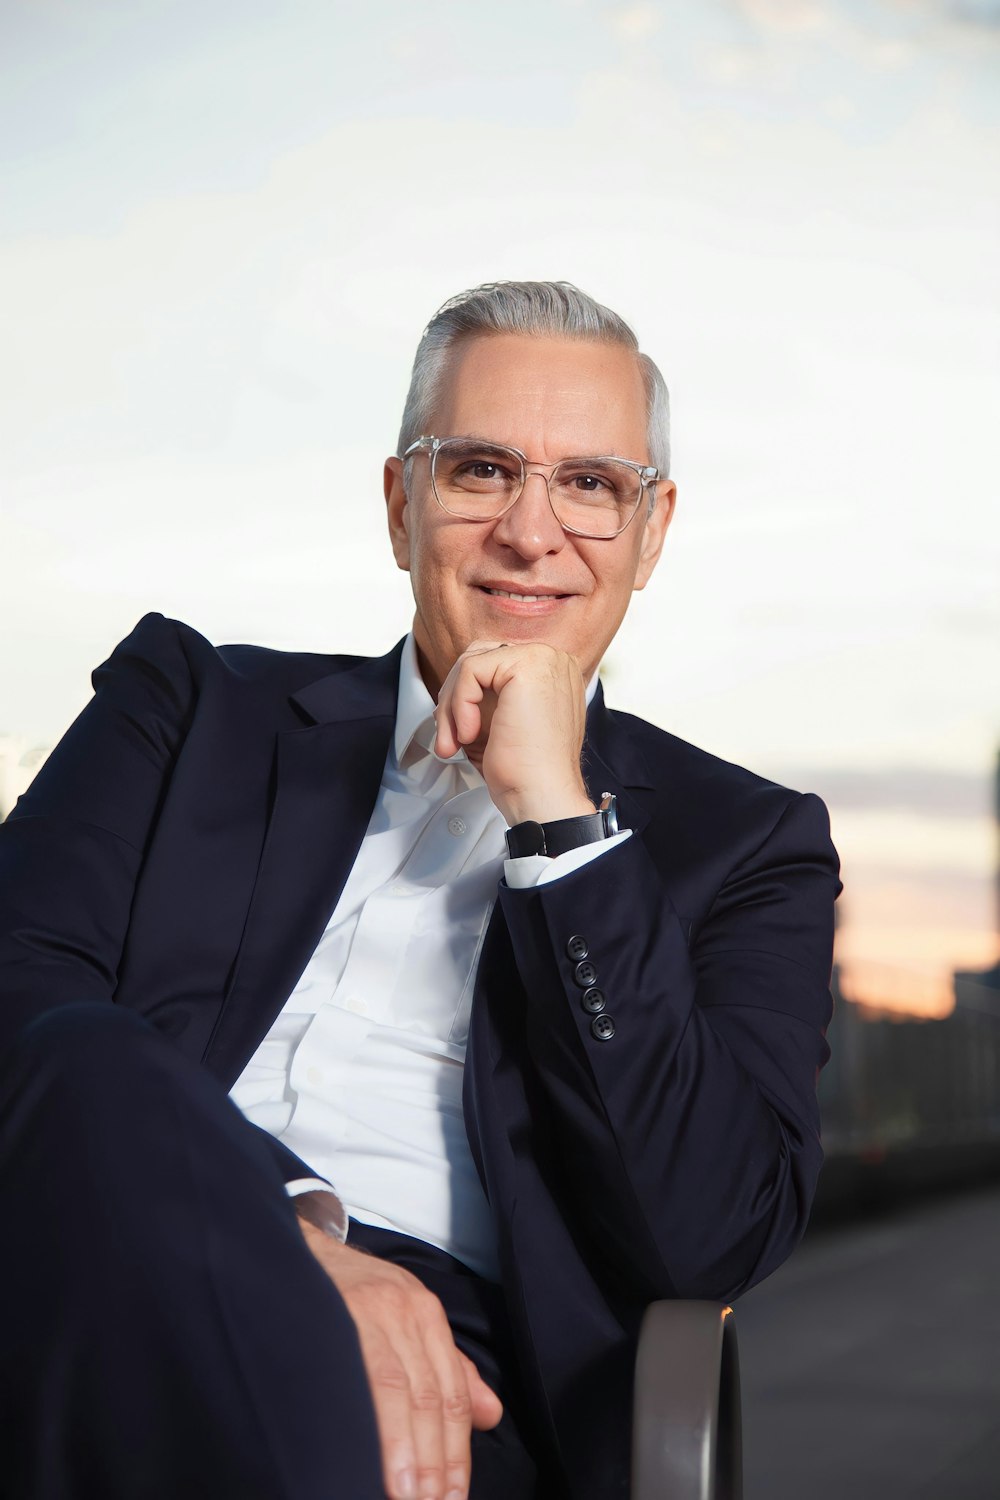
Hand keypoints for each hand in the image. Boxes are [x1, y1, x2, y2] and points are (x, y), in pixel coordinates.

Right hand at [298, 1218, 502, 1499]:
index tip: (453, 1496)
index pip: (450, 1394)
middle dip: (432, 1460)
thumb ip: (452, 1370)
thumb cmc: (355, 1294)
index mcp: (424, 1315)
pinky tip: (363, 1451)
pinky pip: (351, 1373)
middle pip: (427, 1396)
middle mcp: (400, 1311)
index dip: (455, 1452)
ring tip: (405, 1494)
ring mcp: (364, 1312)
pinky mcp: (327, 1315)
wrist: (297, 1249)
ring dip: (402, 1448)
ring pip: (394, 1389)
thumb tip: (492, 1416)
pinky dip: (362, 1417)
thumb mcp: (409, 1318)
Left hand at [433, 641, 595, 826]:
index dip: (464, 696)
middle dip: (453, 699)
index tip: (456, 733)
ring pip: (470, 663)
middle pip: (478, 658)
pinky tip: (470, 734)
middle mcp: (552, 659)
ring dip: (451, 705)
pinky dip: (459, 705)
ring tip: (455, 741)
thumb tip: (451, 686)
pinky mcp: (527, 666)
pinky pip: (470, 671)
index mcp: (550, 672)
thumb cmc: (523, 771)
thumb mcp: (499, 721)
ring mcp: (543, 659)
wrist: (540, 796)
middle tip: (448, 739)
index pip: (491, 664)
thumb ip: (484, 695)